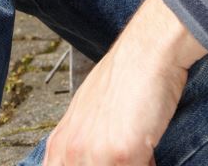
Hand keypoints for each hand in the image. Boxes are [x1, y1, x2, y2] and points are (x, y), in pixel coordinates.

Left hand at [45, 0, 206, 165]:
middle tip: (122, 153)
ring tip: (135, 146)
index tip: (103, 159)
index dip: (87, 165)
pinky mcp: (122, 155)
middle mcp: (72, 152)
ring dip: (131, 162)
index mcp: (60, 144)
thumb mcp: (87, 112)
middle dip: (113, 163)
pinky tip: (146, 143)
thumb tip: (92, 161)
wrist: (147, 51)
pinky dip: (147, 161)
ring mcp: (95, 155)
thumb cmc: (124, 76)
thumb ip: (82, 145)